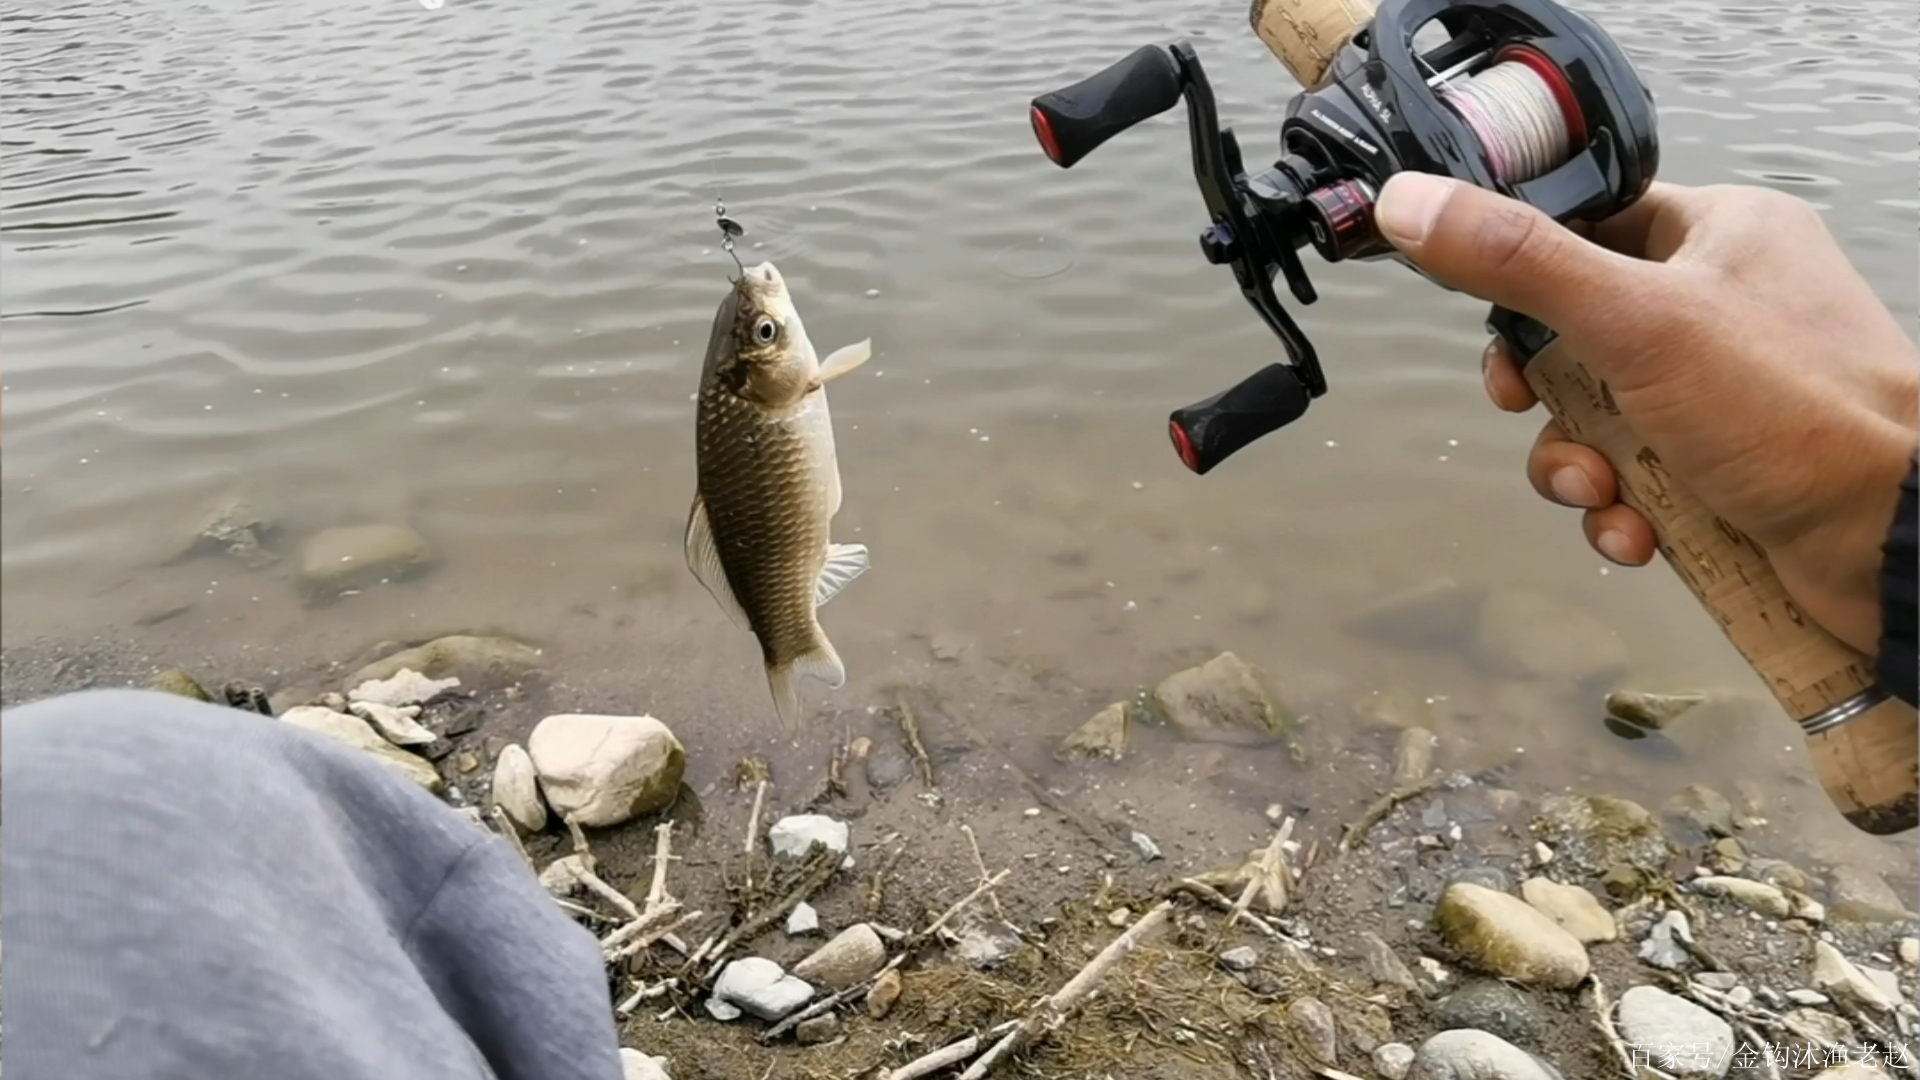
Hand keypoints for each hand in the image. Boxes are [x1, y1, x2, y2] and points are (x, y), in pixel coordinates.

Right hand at [1372, 174, 1919, 655]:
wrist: (1895, 538)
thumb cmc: (1799, 411)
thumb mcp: (1636, 320)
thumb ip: (1519, 263)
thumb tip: (1413, 203)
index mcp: (1722, 236)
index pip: (1593, 227)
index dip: (1528, 281)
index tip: (1499, 330)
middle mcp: (1726, 308)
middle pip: (1579, 338)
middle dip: (1549, 400)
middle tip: (1537, 414)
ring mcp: (1727, 396)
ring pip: (1599, 422)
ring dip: (1578, 467)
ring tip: (1604, 493)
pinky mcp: (1727, 470)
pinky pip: (1637, 482)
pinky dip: (1621, 512)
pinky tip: (1639, 534)